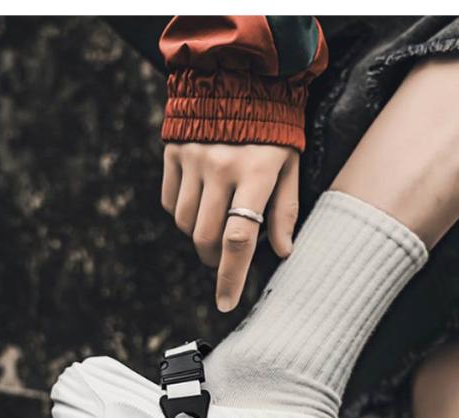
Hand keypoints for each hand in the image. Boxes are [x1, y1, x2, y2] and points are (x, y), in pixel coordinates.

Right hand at [161, 143, 298, 310]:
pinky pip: (169, 202)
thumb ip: (284, 210)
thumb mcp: (289, 165)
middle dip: (213, 260)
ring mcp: (192, 158)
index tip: (226, 304)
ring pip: (184, 223)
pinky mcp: (173, 151)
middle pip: (206, 238)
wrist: (237, 72)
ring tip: (215, 221)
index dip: (231, 277)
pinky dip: (181, 213)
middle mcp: (220, 167)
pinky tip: (199, 200)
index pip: (239, 239)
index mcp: (255, 173)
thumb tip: (282, 252)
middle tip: (224, 259)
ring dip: (198, 236)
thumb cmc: (273, 127)